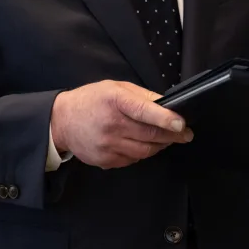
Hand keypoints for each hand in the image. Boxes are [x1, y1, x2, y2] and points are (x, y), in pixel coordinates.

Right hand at [50, 80, 192, 169]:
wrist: (62, 121)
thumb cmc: (92, 100)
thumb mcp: (116, 87)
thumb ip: (142, 96)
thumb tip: (167, 105)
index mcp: (115, 100)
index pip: (144, 111)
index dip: (165, 118)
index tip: (181, 124)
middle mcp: (111, 124)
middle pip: (150, 134)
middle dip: (172, 135)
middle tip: (185, 134)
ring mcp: (107, 145)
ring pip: (145, 150)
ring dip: (160, 145)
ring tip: (166, 138)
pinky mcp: (105, 160)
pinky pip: (133, 159)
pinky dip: (143, 153)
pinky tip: (143, 144)